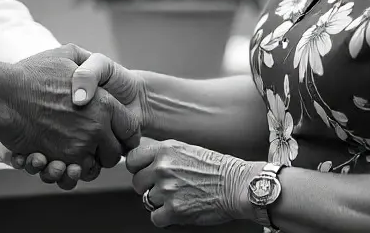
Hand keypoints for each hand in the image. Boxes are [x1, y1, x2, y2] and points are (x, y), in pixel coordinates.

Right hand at [0, 45, 140, 172]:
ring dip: (87, 163)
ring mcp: (79, 146)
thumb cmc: (31, 75)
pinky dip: (69, 170)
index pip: (130, 128)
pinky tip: (60, 158)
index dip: (125, 133)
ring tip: (74, 153)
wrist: (4, 97)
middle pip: (115, 152)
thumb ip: (86, 62)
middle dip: (106, 152)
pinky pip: (74, 174)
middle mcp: (96, 127)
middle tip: (93, 145)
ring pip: (95, 167)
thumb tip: (93, 69)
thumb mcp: (66, 55)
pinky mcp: (60, 160)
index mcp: (105, 103)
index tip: (116, 135)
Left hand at [127, 138, 260, 227]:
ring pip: (146, 200)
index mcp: (165, 150)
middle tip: (165, 188)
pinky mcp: (174, 210)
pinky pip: (155, 218)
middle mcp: (162, 167)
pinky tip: (179, 210)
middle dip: (148, 187)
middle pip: (137, 182)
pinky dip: (165, 218)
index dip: (138, 168)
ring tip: (177, 198)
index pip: (132, 159)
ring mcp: (167, 189)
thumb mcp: (186, 150)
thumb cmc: (217, 169)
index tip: (144, 173)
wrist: (237, 186)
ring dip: (159, 202)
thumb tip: (144, 163)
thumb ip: (164, 155)